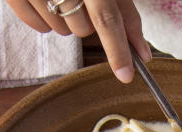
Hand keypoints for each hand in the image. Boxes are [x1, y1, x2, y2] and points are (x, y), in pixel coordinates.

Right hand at [4, 0, 152, 82]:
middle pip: (83, 29)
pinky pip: (39, 28)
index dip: (118, 49)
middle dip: (86, 22)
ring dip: (66, 21)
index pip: (108, 18)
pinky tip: (46, 2)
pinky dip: (46, 21)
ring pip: (62, 30)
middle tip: (80, 1)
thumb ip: (125, 12)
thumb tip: (142, 52)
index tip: (126, 75)